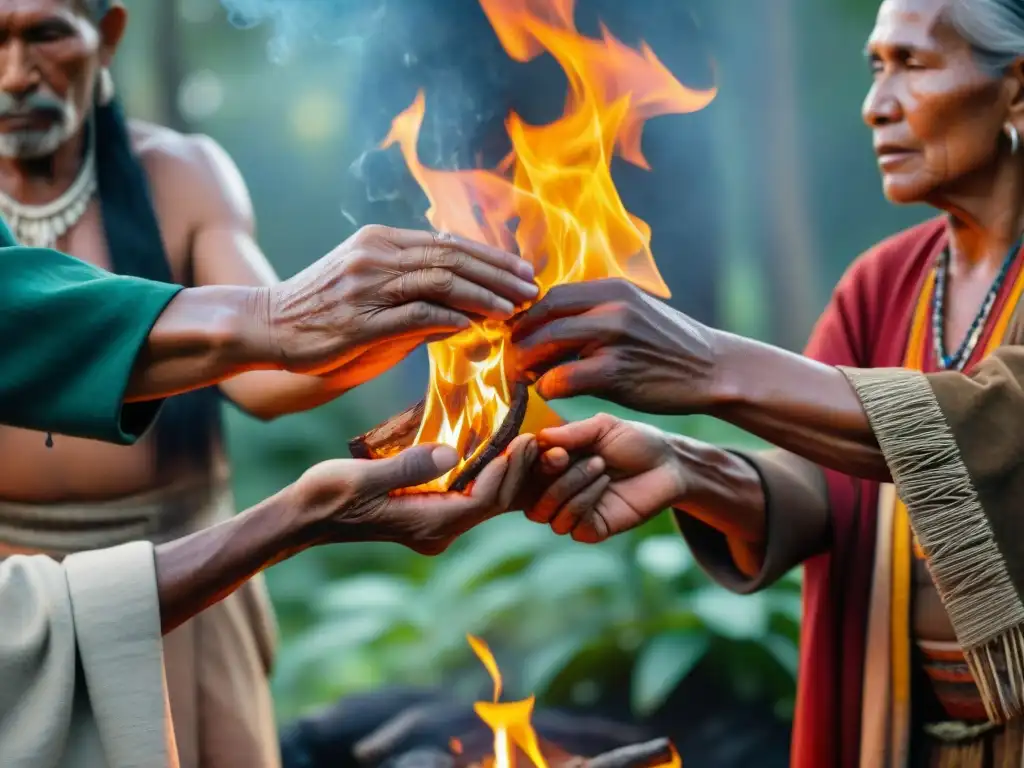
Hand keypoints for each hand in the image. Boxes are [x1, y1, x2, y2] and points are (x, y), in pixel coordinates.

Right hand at [268, 226, 538, 377]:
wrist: (264, 324)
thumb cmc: (319, 307)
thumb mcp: (365, 280)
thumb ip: (410, 284)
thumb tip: (461, 300)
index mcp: (381, 240)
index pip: (449, 243)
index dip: (491, 257)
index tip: (522, 271)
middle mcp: (376, 255)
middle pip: (452, 258)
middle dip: (498, 274)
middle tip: (531, 289)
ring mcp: (366, 287)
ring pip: (439, 282)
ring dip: (484, 296)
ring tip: (514, 308)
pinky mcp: (358, 321)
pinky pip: (414, 315)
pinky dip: (448, 318)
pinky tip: (475, 326)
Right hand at [294, 434, 538, 554]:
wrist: (303, 518)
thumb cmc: (326, 495)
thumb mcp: (362, 477)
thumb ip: (408, 467)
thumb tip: (451, 452)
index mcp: (427, 525)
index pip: (483, 501)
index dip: (508, 471)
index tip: (524, 440)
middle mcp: (438, 531)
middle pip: (494, 503)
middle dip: (519, 471)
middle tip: (540, 436)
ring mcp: (435, 526)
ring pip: (487, 501)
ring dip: (509, 472)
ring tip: (530, 440)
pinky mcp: (430, 514)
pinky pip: (472, 496)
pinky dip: (489, 473)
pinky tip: (500, 448)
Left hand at [512, 279, 718, 413]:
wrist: (714, 370)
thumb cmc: (669, 347)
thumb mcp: (635, 313)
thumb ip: (596, 314)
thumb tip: (550, 324)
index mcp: (613, 289)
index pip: (552, 296)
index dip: (527, 316)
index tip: (518, 335)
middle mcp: (612, 307)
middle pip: (542, 316)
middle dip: (519, 339)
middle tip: (512, 359)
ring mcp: (614, 338)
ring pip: (545, 344)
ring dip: (526, 363)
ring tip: (523, 376)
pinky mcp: (616, 371)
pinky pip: (562, 378)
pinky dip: (547, 386)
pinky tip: (550, 391)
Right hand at [525, 414, 687, 541]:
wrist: (669, 464)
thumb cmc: (634, 441)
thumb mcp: (602, 427)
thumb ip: (572, 432)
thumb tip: (539, 437)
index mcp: (553, 465)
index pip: (520, 472)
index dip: (527, 462)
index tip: (551, 448)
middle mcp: (556, 490)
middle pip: (527, 498)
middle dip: (550, 476)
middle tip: (574, 458)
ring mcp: (572, 512)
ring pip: (545, 513)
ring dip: (570, 487)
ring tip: (600, 467)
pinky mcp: (591, 529)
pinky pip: (570, 525)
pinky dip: (583, 503)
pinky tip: (605, 485)